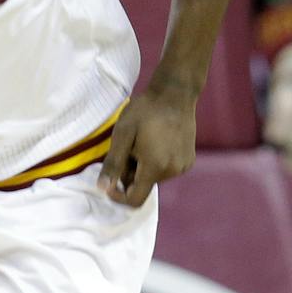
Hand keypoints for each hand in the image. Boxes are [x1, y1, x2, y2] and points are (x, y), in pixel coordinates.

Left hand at [101, 84, 197, 205]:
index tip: (110, 182)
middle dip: (131, 174)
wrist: (175, 93)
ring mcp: (183, 166)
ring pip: (155, 178)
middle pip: (144, 186)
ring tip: (143, 142)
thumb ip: (113, 163)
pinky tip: (157, 142)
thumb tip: (102, 188)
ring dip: (144, 167)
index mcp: (155, 167)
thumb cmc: (145, 110)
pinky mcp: (188, 160)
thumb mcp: (123, 134)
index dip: (119, 197)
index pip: (135, 199)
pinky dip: (157, 162)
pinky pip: (167, 170)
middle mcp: (172, 171)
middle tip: (128, 148)